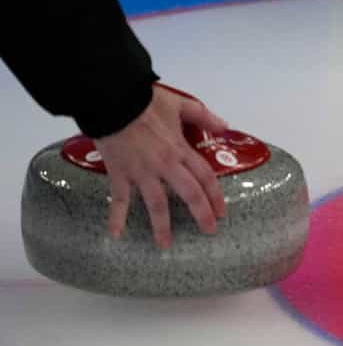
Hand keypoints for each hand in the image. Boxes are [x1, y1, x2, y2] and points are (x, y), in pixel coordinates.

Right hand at [92, 85, 229, 248]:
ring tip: (165, 245)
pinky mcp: (119, 174)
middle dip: (200, 215)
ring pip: (156, 204)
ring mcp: (142, 172)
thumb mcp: (181, 105)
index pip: (205, 177)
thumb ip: (204, 117)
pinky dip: (116, 217)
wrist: (113, 101)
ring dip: (161, 226)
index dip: (215, 196)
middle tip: (208, 232)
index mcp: (181, 150)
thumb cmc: (146, 102)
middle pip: (189, 194)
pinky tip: (116, 235)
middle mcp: (165, 166)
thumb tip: (226, 127)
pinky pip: (118, 199)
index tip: (221, 213)